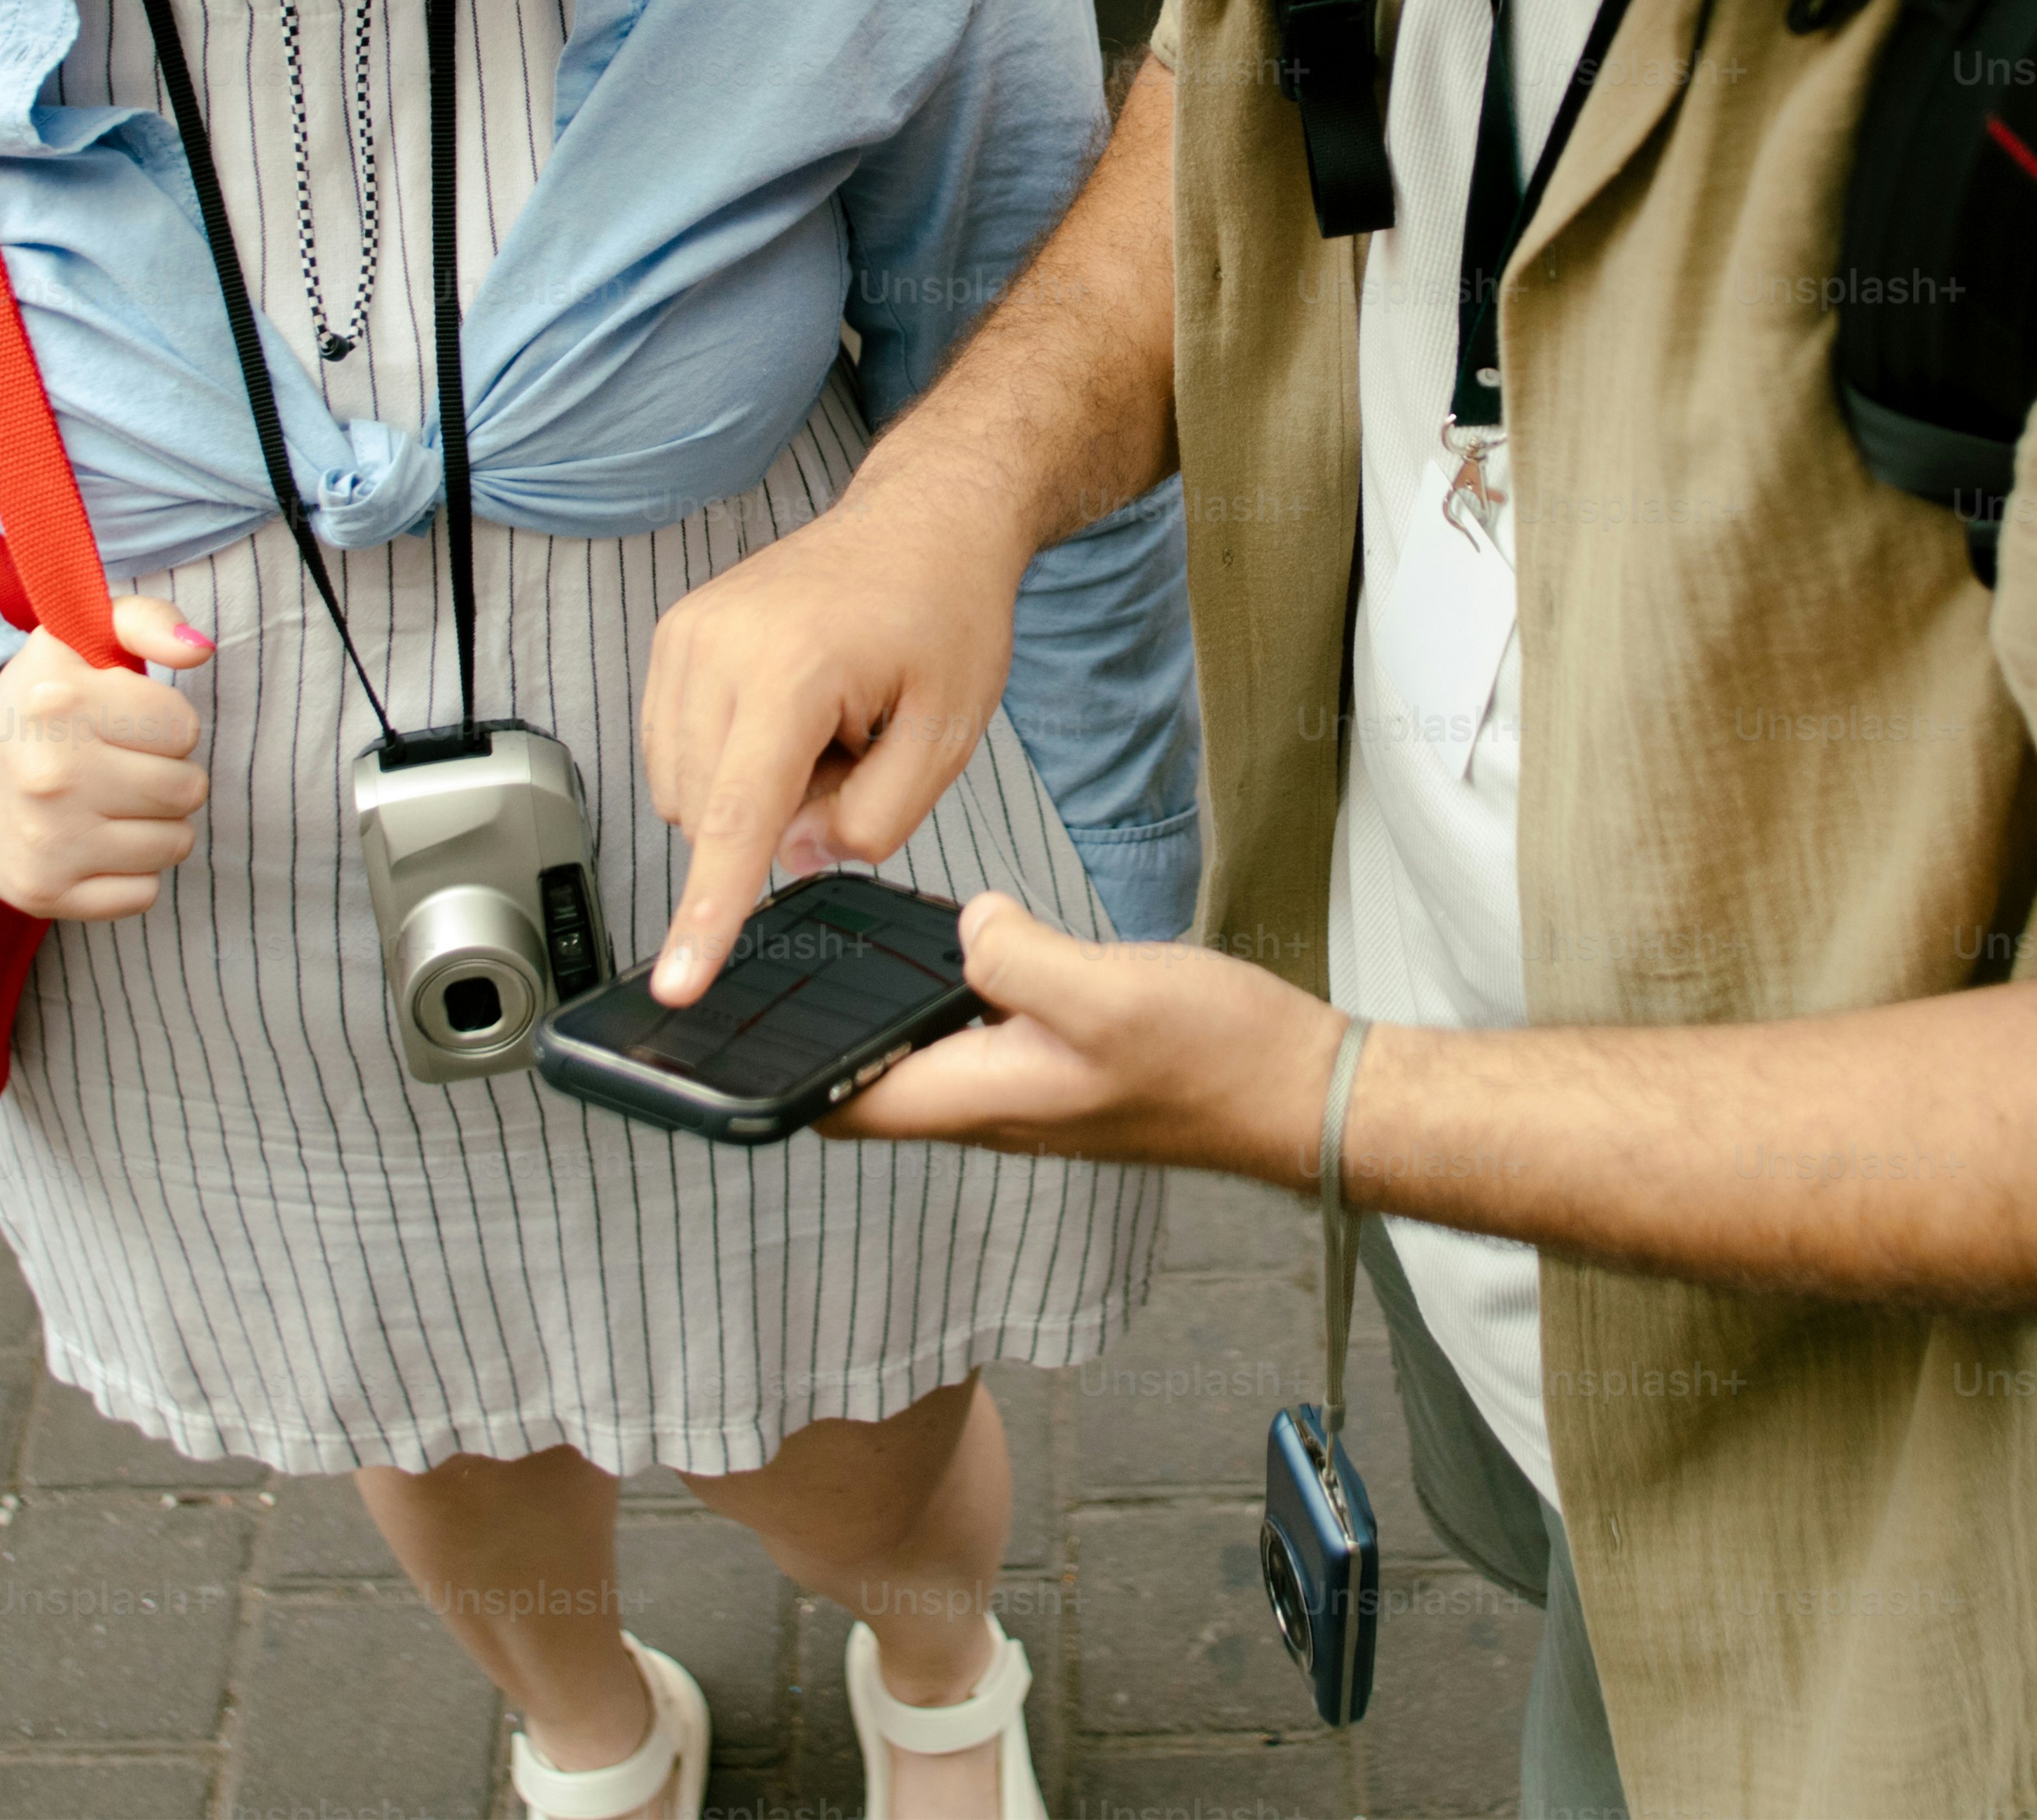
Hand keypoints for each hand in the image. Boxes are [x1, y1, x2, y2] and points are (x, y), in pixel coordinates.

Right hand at [0, 594, 215, 921]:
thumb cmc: (40, 702)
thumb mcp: (80, 638)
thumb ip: (147, 620)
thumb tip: (198, 650)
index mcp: (60, 704)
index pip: (183, 727)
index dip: (164, 724)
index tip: (127, 723)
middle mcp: (50, 775)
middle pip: (186, 788)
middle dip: (167, 773)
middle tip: (123, 765)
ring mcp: (46, 842)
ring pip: (175, 843)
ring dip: (156, 824)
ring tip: (111, 802)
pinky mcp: (44, 893)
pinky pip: (144, 893)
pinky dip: (131, 871)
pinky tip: (95, 842)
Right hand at [639, 477, 1032, 1002]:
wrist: (923, 521)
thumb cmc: (945, 613)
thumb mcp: (948, 734)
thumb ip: (875, 819)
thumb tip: (790, 858)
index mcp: (792, 668)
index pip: (738, 820)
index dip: (708, 913)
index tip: (677, 982)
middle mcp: (718, 646)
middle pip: (712, 813)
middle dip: (781, 818)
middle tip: (857, 751)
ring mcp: (686, 636)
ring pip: (686, 790)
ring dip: (752, 790)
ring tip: (826, 724)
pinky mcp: (674, 637)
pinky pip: (677, 752)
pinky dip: (732, 760)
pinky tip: (792, 714)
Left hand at [821, 894, 1352, 1184]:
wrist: (1302, 1092)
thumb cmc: (1218, 1058)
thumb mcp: (1110, 993)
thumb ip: (1022, 957)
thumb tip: (965, 927)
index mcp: (986, 1098)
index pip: (847, 1108)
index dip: (781, 1083)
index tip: (733, 1041)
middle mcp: (995, 1105)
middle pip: (872, 1083)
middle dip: (821, 1039)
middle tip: (778, 970)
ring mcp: (1030, 1088)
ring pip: (924, 1056)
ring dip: (885, 1015)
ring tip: (845, 953)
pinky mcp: (1062, 1064)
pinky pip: (979, 1034)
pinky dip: (950, 997)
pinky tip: (959, 949)